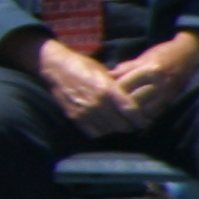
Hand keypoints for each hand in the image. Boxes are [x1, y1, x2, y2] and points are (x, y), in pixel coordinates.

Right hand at [26, 35, 145, 137]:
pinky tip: (101, 124)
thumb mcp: (104, 72)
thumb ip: (117, 88)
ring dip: (114, 129)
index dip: (140, 119)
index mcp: (107, 89)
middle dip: (129, 126)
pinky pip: (93, 132)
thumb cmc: (83, 66)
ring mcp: (85, 111)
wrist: (56, 67)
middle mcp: (97, 103)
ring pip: (108, 130)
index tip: (143, 121)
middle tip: (131, 124)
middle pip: (121, 124)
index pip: (131, 110)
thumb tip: (132, 101)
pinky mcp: (74, 117)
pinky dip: (100, 131)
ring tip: (116, 124)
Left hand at [107, 31, 198, 121]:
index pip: (125, 85)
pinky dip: (144, 118)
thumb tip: (107, 76)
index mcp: (149, 70)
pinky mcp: (171, 101)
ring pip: (144, 111)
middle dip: (119, 106)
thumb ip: (125, 68)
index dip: (111, 91)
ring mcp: (166, 94)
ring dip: (131, 116)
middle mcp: (158, 84)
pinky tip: (135, 120)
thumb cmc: (162, 54)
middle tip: (107, 110)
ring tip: (119, 117)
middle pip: (133, 100)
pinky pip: (156, 114)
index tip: (101, 95)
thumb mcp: (142, 57)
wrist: (190, 56)